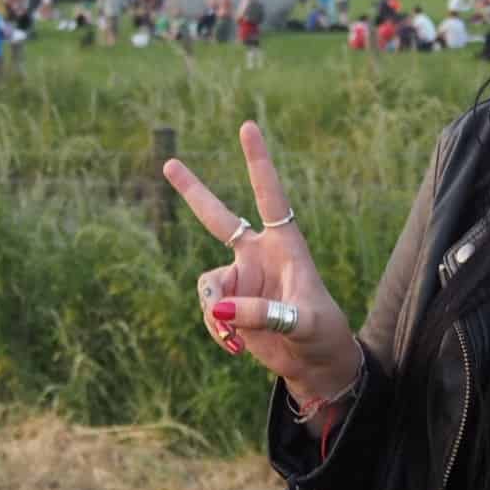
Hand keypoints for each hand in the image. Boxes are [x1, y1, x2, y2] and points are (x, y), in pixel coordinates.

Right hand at [163, 121, 359, 408]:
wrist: (315, 362)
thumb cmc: (322, 334)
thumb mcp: (302, 323)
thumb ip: (265, 315)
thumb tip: (220, 309)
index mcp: (286, 245)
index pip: (270, 196)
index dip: (258, 162)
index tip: (248, 126)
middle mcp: (259, 255)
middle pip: (218, 217)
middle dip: (192, 192)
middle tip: (168, 164)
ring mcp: (242, 278)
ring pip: (209, 284)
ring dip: (216, 311)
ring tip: (235, 337)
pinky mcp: (231, 303)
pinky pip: (210, 309)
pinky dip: (216, 327)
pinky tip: (234, 346)